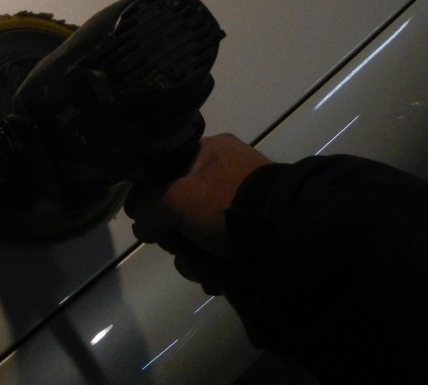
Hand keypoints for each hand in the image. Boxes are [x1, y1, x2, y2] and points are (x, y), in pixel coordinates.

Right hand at [125, 134, 270, 268]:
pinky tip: (215, 277)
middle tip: (180, 246)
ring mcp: (238, 206)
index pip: (163, 172)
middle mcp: (223, 175)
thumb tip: (142, 226)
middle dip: (175, 237)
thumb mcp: (177, 198)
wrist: (284, 234)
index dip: (151, 200)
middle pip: (178, 209)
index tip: (150, 223)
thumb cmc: (226, 204)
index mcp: (208, 151)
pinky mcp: (248, 235)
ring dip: (191, 258)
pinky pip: (216, 249)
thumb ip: (149, 209)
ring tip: (202, 269)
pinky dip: (211, 266)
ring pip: (195, 234)